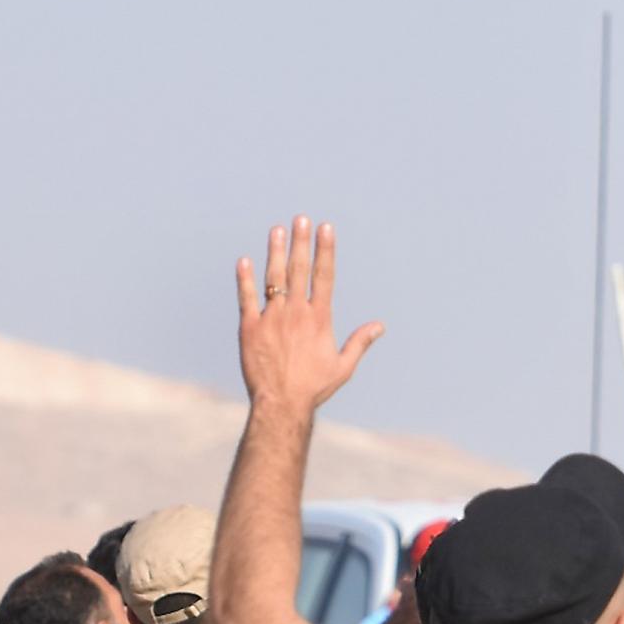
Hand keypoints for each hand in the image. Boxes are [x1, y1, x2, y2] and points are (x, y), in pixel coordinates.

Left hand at [236, 217, 383, 413]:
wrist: (281, 404)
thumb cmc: (314, 387)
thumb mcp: (344, 366)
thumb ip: (360, 342)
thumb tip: (380, 326)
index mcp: (320, 318)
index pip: (324, 276)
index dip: (325, 250)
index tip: (326, 228)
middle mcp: (296, 313)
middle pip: (299, 269)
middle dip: (301, 242)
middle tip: (301, 219)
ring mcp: (271, 318)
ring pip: (274, 278)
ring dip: (276, 252)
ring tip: (277, 230)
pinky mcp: (249, 328)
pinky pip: (246, 298)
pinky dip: (245, 279)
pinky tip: (244, 261)